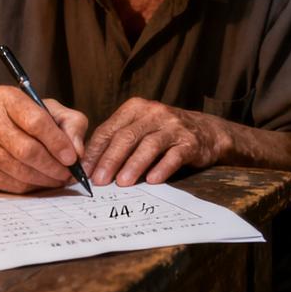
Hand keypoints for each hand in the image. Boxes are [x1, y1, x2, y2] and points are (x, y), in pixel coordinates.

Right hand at [0, 85, 87, 192]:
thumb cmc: (20, 119)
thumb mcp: (49, 110)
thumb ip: (71, 124)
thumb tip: (78, 151)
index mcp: (6, 98)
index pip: (35, 121)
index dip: (57, 142)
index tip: (72, 158)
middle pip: (26, 150)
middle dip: (53, 166)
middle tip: (68, 174)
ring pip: (19, 171)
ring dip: (44, 179)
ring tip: (58, 179)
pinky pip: (10, 184)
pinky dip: (31, 187)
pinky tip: (41, 181)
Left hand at [84, 98, 221, 185]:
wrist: (206, 131)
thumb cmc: (164, 133)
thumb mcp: (140, 127)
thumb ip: (118, 140)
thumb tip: (90, 167)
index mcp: (135, 108)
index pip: (109, 129)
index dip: (95, 151)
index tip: (84, 171)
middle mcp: (154, 113)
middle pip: (127, 137)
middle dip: (110, 160)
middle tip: (99, 181)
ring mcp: (173, 127)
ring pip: (149, 145)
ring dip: (134, 165)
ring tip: (122, 183)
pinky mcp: (190, 142)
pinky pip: (174, 156)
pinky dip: (162, 168)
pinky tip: (152, 180)